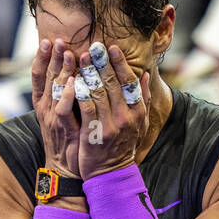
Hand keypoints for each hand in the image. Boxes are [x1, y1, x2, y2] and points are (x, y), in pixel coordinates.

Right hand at [31, 38, 80, 177]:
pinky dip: (67, 95)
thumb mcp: (64, 114)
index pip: (39, 76)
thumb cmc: (69, 139)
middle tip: (58, 40)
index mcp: (44, 104)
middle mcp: (45, 110)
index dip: (41, 58)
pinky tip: (73, 82)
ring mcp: (53, 120)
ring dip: (60, 71)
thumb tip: (75, 71)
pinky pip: (63, 110)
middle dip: (51, 58)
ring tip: (67, 52)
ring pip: (54, 91)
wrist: (68, 170)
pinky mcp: (64, 130)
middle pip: (46, 78)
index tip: (47, 41)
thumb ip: (66, 94)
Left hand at [73, 43, 150, 181]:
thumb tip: (145, 75)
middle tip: (94, 46)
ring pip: (98, 92)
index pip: (130, 82)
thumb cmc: (124, 145)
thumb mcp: (140, 124)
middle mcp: (126, 117)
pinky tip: (73, 79)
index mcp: (138, 112)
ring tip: (81, 57)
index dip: (120, 64)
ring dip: (89, 72)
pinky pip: (85, 107)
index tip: (112, 47)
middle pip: (113, 83)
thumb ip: (144, 99)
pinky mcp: (93, 133)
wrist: (110, 173)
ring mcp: (110, 125)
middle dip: (103, 62)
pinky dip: (79, 91)